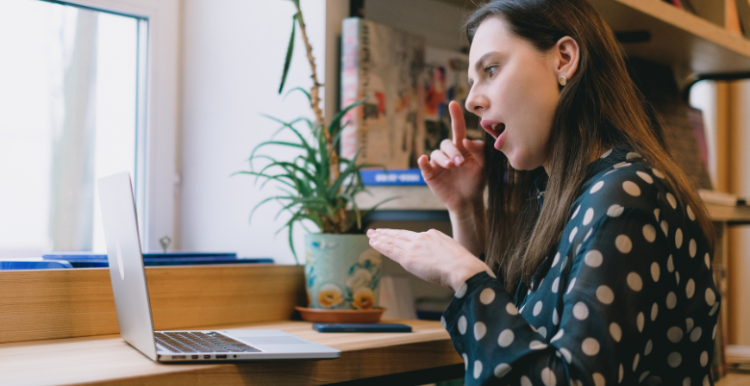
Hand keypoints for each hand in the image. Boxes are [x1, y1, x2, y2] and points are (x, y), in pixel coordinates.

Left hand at [367, 228, 490, 290]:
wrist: (464, 269)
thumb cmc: (465, 267)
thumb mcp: (454, 253)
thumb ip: (444, 255)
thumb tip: (443, 263)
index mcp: (434, 235)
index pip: (413, 235)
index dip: (401, 235)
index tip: (394, 234)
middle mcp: (422, 237)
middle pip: (400, 235)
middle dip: (387, 233)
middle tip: (376, 230)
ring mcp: (415, 247)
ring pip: (393, 241)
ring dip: (380, 238)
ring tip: (370, 235)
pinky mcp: (409, 258)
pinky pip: (391, 250)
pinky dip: (381, 246)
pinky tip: (373, 242)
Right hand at [419, 101, 485, 211]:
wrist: (468, 201)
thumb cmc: (476, 181)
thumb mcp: (483, 165)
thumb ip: (479, 150)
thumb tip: (465, 140)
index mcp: (461, 148)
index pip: (458, 129)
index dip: (455, 116)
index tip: (453, 104)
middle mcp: (448, 152)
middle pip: (447, 144)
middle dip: (453, 152)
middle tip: (460, 163)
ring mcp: (438, 163)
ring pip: (436, 153)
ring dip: (444, 158)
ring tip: (451, 166)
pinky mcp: (430, 173)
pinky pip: (424, 164)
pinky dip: (423, 161)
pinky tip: (424, 159)